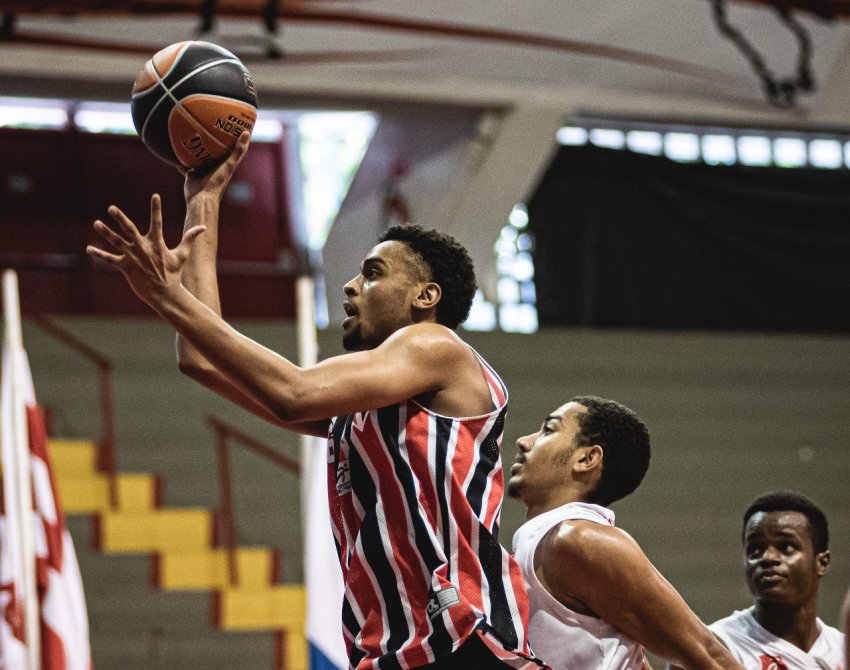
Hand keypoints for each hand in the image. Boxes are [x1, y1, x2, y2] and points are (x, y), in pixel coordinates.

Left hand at [86, 194, 205, 312]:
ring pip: (116, 242)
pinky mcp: (125, 267)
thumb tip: (203, 228)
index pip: (158, 222)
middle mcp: (143, 248)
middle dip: (120, 218)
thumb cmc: (173, 274)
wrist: (164, 294)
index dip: (156, 208)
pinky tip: (88, 248)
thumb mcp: (182, 255)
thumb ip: (190, 239)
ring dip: (106, 232)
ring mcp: (133, 257)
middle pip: (130, 229)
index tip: (155, 195)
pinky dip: (99, 254)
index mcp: (157, 243)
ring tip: (96, 223)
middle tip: (111, 208)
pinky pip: (110, 259)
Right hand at [182, 130, 250, 203]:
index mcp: (224, 163)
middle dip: (211, 139)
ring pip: (198, 156)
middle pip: (213, 150)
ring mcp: (202, 170)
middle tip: (208, 123)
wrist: (201, 198)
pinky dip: (180, 158)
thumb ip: (237, 151)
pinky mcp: (191, 173)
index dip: (232, 137)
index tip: (231, 123)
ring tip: (190, 133)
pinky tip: (175, 147)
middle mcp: (214, 166)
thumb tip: (247, 132)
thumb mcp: (229, 164)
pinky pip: (185, 164)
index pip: (230, 147)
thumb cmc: (217, 182)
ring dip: (195, 148)